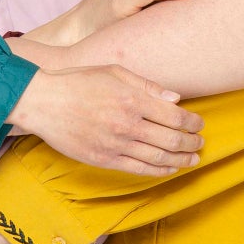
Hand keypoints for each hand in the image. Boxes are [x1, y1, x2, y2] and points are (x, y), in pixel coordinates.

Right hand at [5, 64, 202, 175]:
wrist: (42, 102)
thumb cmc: (78, 81)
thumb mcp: (114, 72)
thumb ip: (147, 86)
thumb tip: (176, 99)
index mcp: (132, 99)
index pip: (175, 117)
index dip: (193, 123)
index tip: (200, 124)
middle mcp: (127, 124)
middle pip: (171, 140)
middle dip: (191, 143)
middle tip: (200, 143)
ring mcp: (115, 145)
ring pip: (158, 158)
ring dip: (181, 160)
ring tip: (192, 159)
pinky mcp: (103, 159)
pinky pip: (138, 169)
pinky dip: (158, 171)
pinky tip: (169, 169)